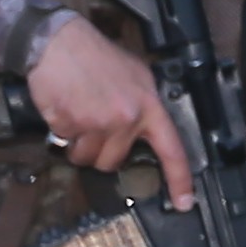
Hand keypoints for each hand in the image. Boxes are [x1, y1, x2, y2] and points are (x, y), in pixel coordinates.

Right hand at [18, 17, 193, 204]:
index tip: (185, 202)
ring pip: (86, 158)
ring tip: (79, 116)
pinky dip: (62, 132)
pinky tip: (65, 108)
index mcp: (150, 107)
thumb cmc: (99, 58)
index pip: (172, 150)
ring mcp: (97, 123)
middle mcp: (127, 118)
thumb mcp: (138, 77)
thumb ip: (145, 106)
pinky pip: (64, 144)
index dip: (180, 179)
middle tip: (95, 126)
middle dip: (101, 151)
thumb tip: (146, 132)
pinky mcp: (69, 124)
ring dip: (79, 145)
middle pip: (113, 161)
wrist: (60, 43)